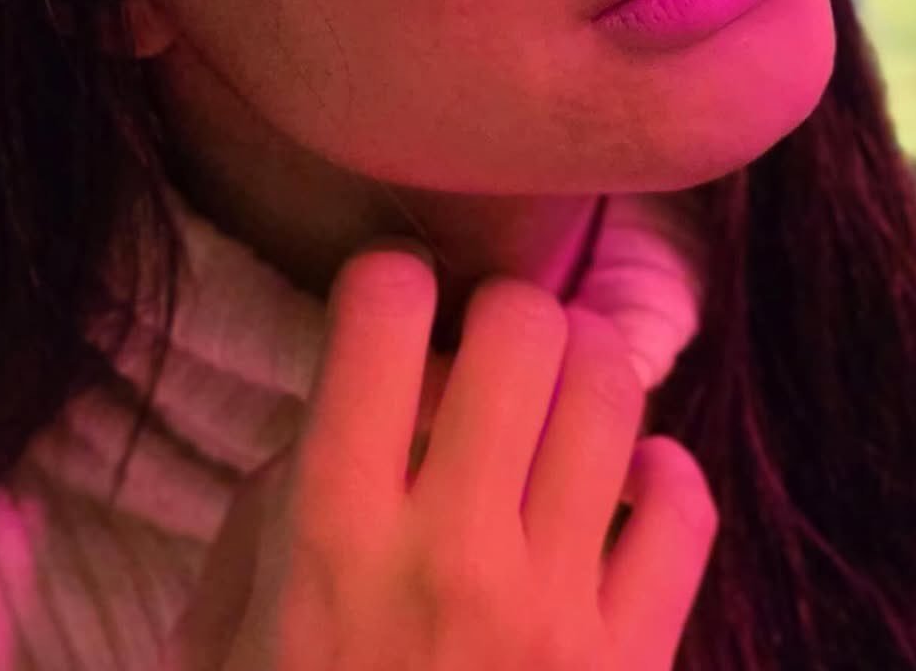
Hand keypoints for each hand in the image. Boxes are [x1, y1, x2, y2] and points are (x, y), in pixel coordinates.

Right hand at [163, 244, 716, 669]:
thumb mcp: (230, 624)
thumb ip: (284, 491)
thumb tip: (378, 391)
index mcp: (332, 532)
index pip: (381, 310)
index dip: (386, 283)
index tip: (390, 312)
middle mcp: (451, 551)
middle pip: (521, 326)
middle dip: (505, 314)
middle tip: (488, 361)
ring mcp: (553, 611)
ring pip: (612, 391)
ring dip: (586, 370)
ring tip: (558, 403)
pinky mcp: (631, 665)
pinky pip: (684, 508)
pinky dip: (661, 475)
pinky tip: (619, 494)